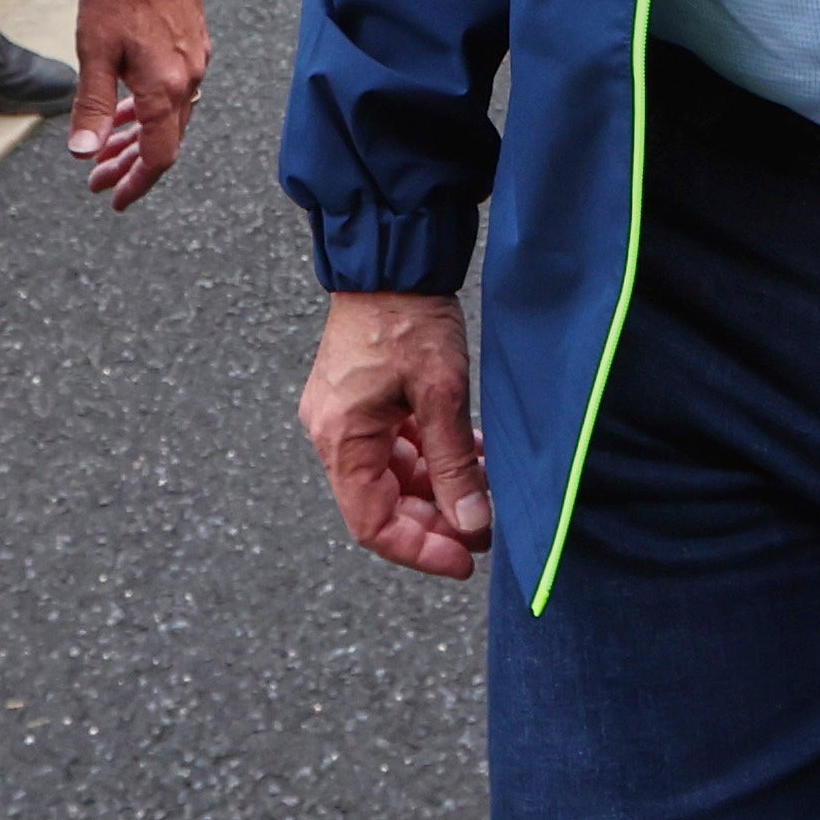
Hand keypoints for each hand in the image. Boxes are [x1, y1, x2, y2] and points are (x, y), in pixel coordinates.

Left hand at [62, 0, 208, 210]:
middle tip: (97, 178)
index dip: (135, 182)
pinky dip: (148, 109)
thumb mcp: (94, 49)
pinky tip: (127, 105)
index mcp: (165, 87)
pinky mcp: (192, 42)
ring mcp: (194, 60)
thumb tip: (83, 153)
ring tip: (107, 147)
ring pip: (169, 116)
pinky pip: (173, 92)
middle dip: (130, 165)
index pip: (158, 156)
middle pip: (164, 141)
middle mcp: (188, 78)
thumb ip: (93, 105)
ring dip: (137, 137)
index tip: (111, 197)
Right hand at [300, 290, 492, 581]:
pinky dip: (431, 457)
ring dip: (438, 487)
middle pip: (383, 503)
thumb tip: (472, 524)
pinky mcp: (362, 401)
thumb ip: (455, 465)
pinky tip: (469, 454)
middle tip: (484, 526)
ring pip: (393, 476)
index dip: (420, 550)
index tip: (465, 560)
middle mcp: (334, 434)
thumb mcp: (442, 395)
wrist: (392, 259)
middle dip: (435, 520)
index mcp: (342, 439)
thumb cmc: (408, 319)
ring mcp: (345, 417)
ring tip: (485, 487)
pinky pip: (395, 447)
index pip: (373, 524)